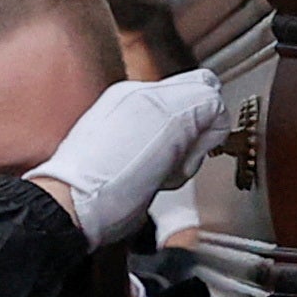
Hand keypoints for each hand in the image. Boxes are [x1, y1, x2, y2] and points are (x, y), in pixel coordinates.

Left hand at [26, 72, 228, 246]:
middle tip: (182, 156)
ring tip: (164, 172)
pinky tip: (158, 181)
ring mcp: (135, 134)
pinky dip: (173, 172)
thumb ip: (200, 102)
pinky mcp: (136, 161)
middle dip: (199, 138)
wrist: (80, 209)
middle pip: (197, 114)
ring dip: (185, 159)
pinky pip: (172, 160)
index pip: (204, 88)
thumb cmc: (113, 173)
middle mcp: (137, 108)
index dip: (211, 116)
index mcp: (144, 92)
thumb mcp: (168, 122)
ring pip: (188, 140)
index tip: (199, 139)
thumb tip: (216, 107)